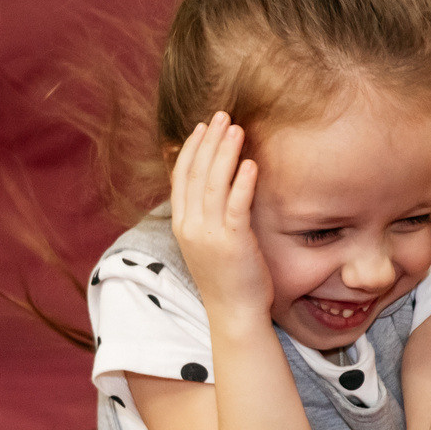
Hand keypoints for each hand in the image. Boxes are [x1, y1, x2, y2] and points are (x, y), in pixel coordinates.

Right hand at [169, 112, 274, 329]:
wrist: (234, 314)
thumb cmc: (227, 278)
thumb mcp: (207, 243)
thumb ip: (205, 214)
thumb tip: (211, 186)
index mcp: (181, 225)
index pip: (180, 177)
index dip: (190, 149)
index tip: (202, 127)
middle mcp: (190, 227)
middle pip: (196, 174)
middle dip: (209, 141)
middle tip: (222, 115)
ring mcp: (209, 235)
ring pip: (213, 184)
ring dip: (225, 153)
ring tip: (237, 128)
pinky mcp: (233, 243)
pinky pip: (236, 206)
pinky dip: (241, 182)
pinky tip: (250, 163)